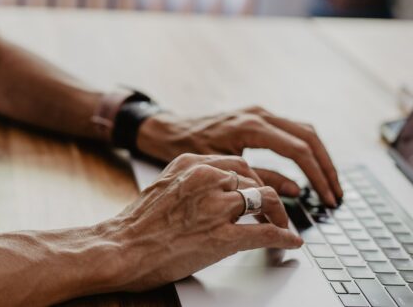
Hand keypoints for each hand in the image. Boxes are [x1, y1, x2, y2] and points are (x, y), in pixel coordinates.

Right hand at [104, 154, 302, 291]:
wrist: (122, 248)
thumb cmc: (137, 224)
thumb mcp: (163, 186)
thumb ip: (190, 182)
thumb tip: (213, 190)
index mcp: (192, 163)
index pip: (236, 164)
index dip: (252, 179)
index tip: (257, 190)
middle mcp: (207, 178)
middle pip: (254, 179)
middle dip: (267, 196)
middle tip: (273, 210)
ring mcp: (216, 206)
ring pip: (266, 199)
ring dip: (279, 214)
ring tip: (282, 224)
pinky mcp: (222, 235)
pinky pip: (265, 232)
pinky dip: (283, 237)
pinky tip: (290, 241)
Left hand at [136, 106, 343, 206]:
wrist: (166, 130)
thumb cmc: (186, 150)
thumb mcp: (222, 169)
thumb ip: (258, 179)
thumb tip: (294, 190)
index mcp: (250, 126)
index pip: (298, 149)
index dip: (317, 176)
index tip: (327, 197)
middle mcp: (259, 114)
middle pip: (309, 136)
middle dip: (326, 167)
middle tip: (336, 194)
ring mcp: (259, 113)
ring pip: (304, 130)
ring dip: (320, 157)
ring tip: (329, 184)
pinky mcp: (257, 117)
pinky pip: (291, 130)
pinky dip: (306, 149)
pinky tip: (311, 168)